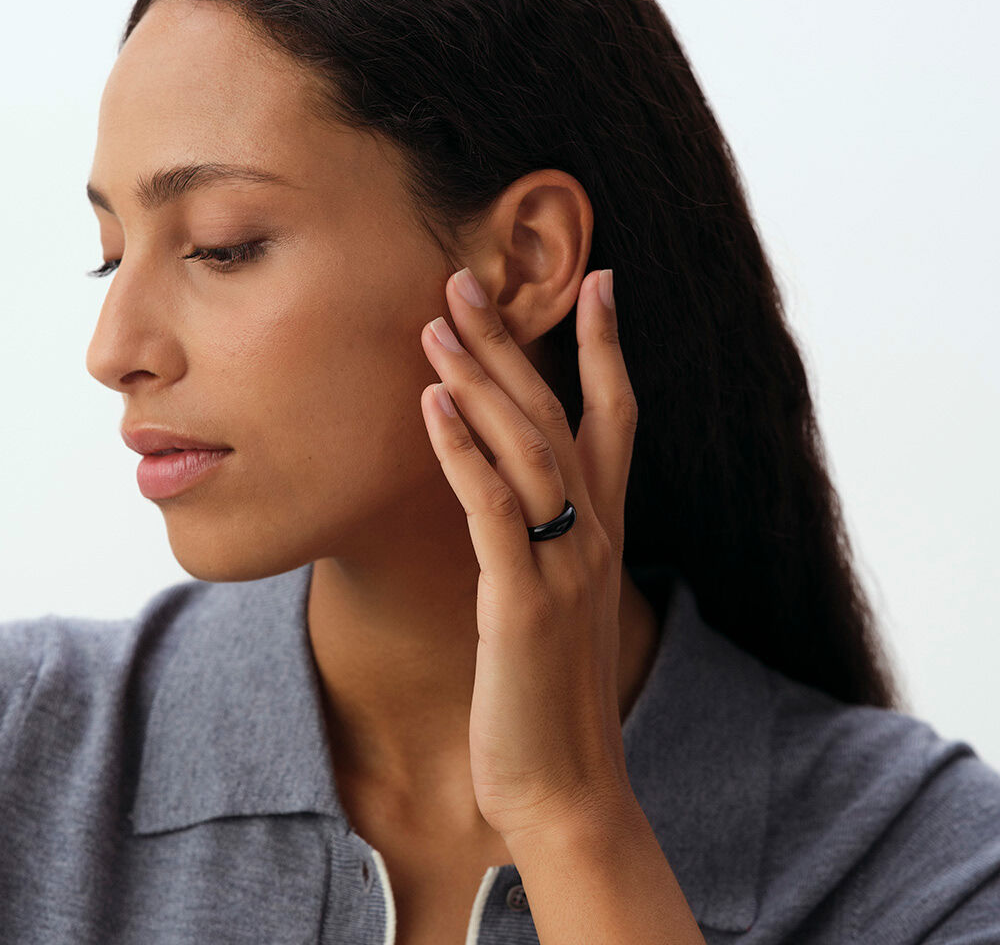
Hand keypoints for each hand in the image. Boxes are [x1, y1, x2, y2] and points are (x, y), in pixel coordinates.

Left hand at [418, 265, 639, 843]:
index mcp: (605, 529)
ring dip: (482, 380)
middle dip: (515, 342)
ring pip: (527, 448)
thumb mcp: (557, 600)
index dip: (609, 345)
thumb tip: (506, 492)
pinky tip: (433, 404)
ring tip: (438, 320)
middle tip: (469, 278)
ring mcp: (564, 567)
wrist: (568, 785)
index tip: (598, 279)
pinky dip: (464, 452)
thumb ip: (543, 539)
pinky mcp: (523, 603)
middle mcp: (595, 534)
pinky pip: (493, 510)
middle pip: (557, 414)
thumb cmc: (552, 691)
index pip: (617, 417)